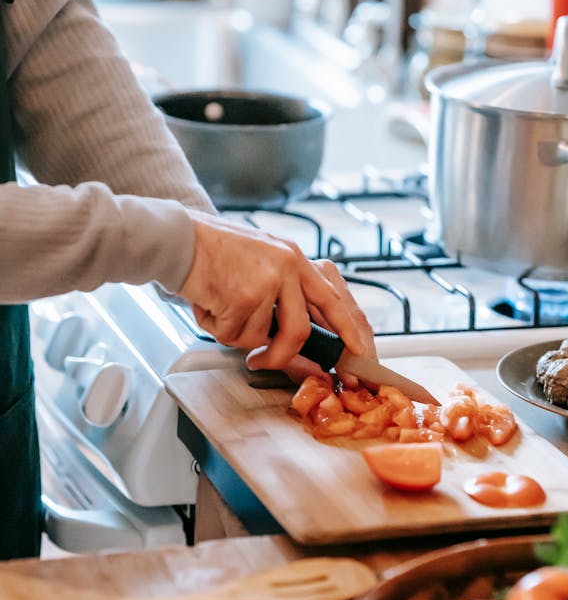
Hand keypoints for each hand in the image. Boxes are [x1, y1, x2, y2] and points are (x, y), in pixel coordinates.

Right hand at [178, 213, 374, 371]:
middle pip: (300, 332)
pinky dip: (215, 327)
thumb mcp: (262, 258)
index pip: (332, 300)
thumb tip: (295, 336)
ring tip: (218, 307)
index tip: (358, 352)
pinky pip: (233, 334)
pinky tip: (206, 303)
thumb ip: (283, 290)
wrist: (178, 237)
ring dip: (234, 333)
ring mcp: (267, 282)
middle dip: (279, 356)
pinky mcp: (243, 296)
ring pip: (260, 338)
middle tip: (260, 361)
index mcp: (295, 259)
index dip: (348, 330)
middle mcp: (287, 267)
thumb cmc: (213, 251)